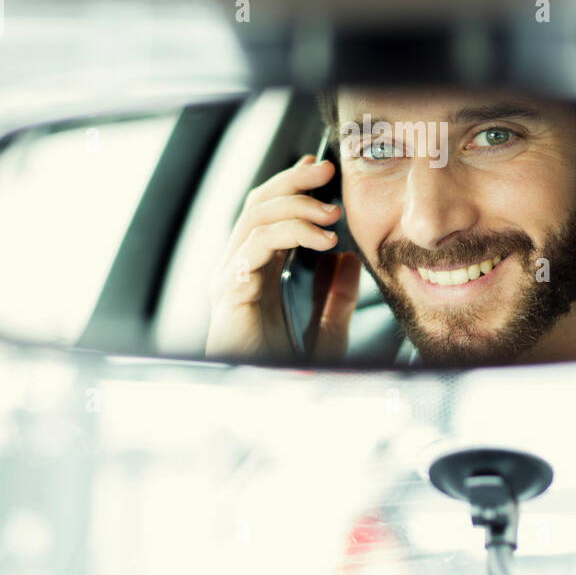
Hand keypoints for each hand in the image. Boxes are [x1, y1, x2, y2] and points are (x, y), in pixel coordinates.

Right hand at [204, 154, 361, 362]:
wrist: (266, 404)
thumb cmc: (289, 375)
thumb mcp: (327, 332)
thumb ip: (335, 297)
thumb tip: (346, 259)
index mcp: (259, 272)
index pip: (270, 212)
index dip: (293, 186)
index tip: (321, 171)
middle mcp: (240, 268)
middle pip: (259, 203)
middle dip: (293, 182)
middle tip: (327, 170)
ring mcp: (230, 277)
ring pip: (256, 216)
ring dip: (298, 205)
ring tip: (333, 213)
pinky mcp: (229, 291)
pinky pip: (256, 245)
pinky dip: (290, 233)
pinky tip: (322, 241)